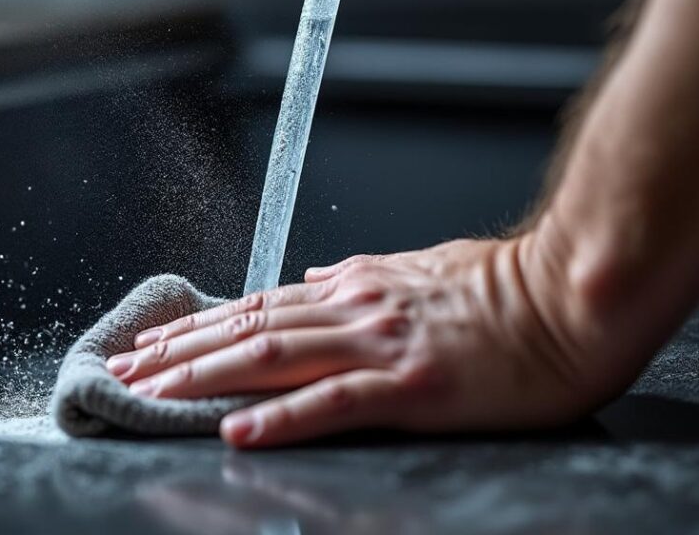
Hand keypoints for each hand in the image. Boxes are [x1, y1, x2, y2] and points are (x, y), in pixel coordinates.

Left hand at [106, 236, 618, 447]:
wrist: (576, 295)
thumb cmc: (512, 287)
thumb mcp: (424, 268)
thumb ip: (364, 275)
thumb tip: (315, 275)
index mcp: (359, 286)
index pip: (258, 304)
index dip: (198, 326)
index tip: (151, 342)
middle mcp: (357, 309)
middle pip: (248, 329)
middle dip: (178, 352)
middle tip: (122, 371)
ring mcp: (382, 345)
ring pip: (272, 357)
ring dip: (204, 377)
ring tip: (150, 394)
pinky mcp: (414, 385)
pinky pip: (332, 403)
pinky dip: (279, 417)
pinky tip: (237, 430)